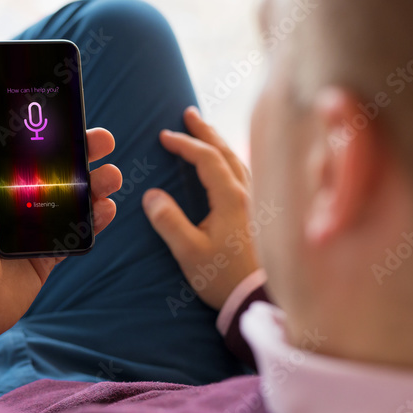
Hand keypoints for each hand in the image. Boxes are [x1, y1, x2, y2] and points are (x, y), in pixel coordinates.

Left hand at [0, 100, 122, 338]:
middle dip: (83, 152)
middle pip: (54, 168)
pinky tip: (108, 208)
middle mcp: (10, 200)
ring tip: (112, 177)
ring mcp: (31, 227)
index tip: (70, 115)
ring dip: (97, 183)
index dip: (46, 129)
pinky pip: (77, 231)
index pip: (21, 146)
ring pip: (72, 197)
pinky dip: (96, 219)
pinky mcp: (46, 254)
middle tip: (106, 141)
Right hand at [142, 106, 260, 309]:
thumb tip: (151, 195)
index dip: (184, 144)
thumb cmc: (224, 277)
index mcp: (231, 198)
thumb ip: (169, 222)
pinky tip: (227, 165)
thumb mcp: (189, 252)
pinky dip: (230, 160)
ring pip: (239, 161)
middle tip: (189, 114)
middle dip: (206, 132)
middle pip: (226, 152)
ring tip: (206, 133)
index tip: (163, 136)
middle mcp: (249, 193)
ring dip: (220, 143)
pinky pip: (245, 174)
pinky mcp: (261, 214)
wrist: (260, 298)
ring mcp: (258, 202)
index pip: (206, 159)